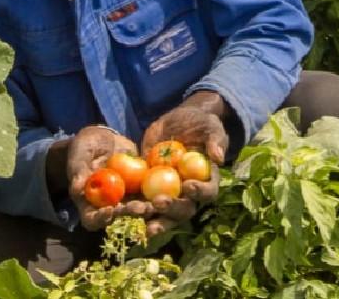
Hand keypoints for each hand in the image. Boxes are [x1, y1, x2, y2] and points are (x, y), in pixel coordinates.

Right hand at [54, 126, 152, 230]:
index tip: (110, 210)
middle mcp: (110, 207)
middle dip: (132, 213)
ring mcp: (127, 199)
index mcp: (90, 205)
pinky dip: (162, 192)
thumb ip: (78, 172)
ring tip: (160, 202)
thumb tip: (76, 187)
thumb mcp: (79, 157)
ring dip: (151, 207)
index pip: (92, 219)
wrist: (102, 140)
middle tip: (142, 208)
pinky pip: (152, 192)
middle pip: (120, 217)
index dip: (101, 219)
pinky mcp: (142, 188)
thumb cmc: (84, 149)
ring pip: (139, 208)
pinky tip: (173, 189)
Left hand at [140, 92, 229, 235]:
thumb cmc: (200, 124)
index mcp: (206, 181)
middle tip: (158, 203)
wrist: (177, 123)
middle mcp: (189, 194)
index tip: (187, 186)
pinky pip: (141, 201)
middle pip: (184, 209)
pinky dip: (131, 206)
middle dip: (171, 210)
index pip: (208, 193)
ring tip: (136, 213)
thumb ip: (215, 140)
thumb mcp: (210, 127)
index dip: (199, 192)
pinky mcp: (150, 190)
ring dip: (150, 216)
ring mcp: (169, 194)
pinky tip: (120, 208)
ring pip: (162, 213)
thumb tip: (218, 156)